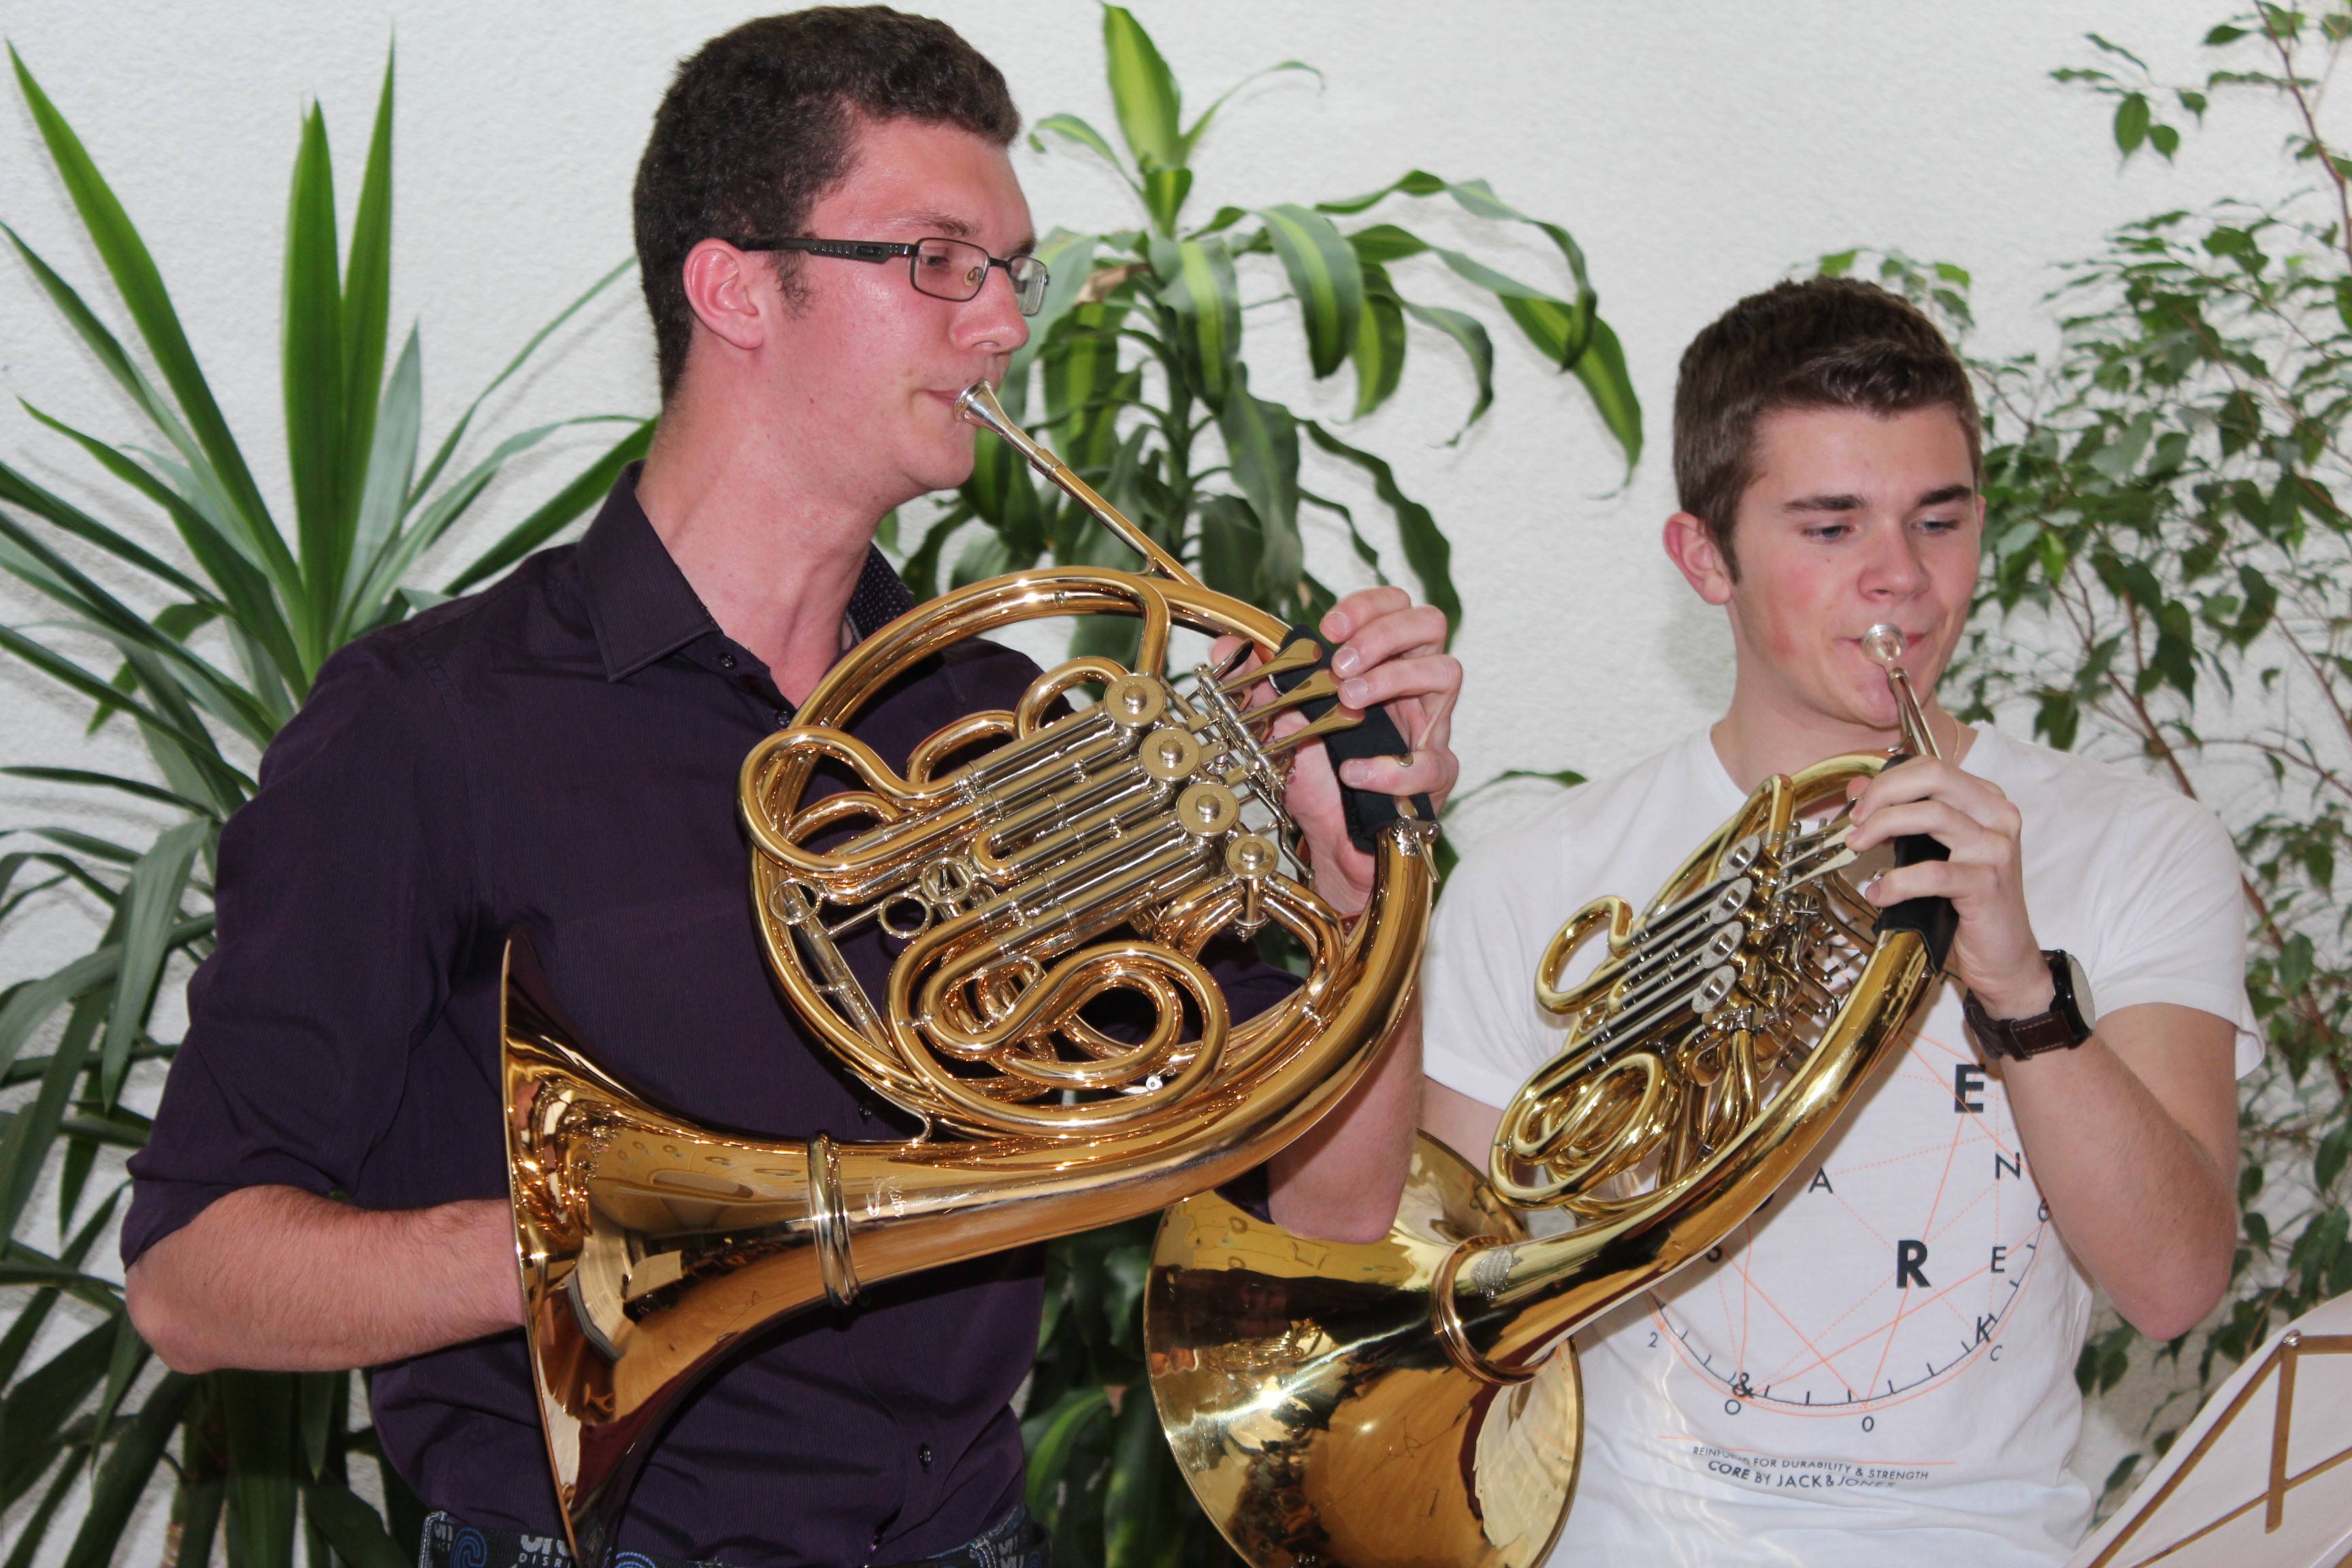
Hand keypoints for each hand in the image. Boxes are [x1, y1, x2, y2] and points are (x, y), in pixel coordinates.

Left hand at [1219, 587, 1459, 915]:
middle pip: (1429, 624)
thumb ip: (1256, 685)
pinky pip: (1433, 761)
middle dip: (1382, 634)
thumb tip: (1227, 649)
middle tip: (1341, 665)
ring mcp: (1430, 727)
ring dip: (1393, 678)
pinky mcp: (1436, 775)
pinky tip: (1354, 773)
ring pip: (1446, 672)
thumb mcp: (1277, 726)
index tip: (1329, 627)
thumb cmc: (1316, 777)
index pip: (1395, 607)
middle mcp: (1411, 689)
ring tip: (1351, 701)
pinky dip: (1389, 766)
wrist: (1331, 841)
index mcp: (1379, 666)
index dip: (1367, 605)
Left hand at [1845, 759, 2052, 1015]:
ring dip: (1883, 827)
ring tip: (1856, 847)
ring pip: (1933, 816)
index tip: (1858, 805)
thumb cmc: (1964, 903)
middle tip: (1855, 821)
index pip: (1931, 768)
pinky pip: (1934, 873)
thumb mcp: (1929, 852)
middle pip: (1934, 778)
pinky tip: (1878, 892)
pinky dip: (1897, 881)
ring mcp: (1997, 849)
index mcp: (1986, 801)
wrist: (2004, 958)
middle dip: (1883, 793)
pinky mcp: (1989, 884)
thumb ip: (1898, 817)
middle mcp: (1998, 817)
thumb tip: (1856, 788)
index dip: (1887, 780)